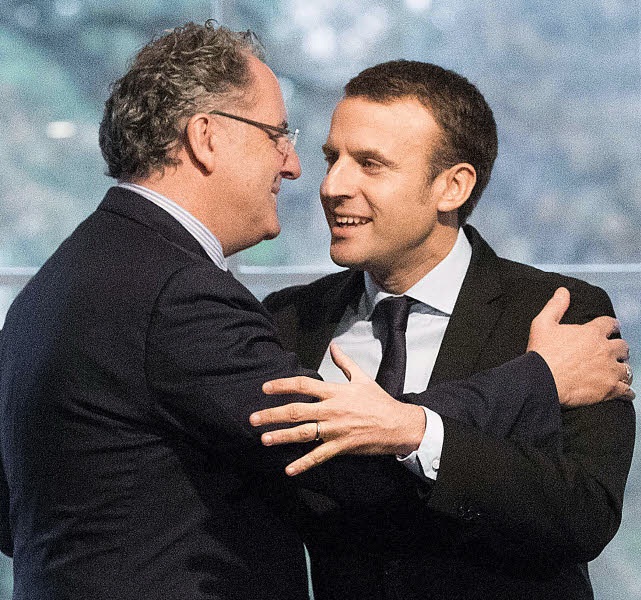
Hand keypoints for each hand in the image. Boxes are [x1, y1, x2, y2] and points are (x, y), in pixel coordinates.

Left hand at [249, 344, 425, 475]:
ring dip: (282, 436)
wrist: (398, 424)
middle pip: (296, 411)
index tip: (265, 387)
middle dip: (272, 414)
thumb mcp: (362, 378)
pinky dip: (303, 463)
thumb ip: (344, 362)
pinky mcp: (341, 446)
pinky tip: (288, 469)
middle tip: (253, 418)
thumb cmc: (379, 401)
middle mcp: (332, 410)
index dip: (282, 385)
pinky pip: (319, 456)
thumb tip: (333, 346)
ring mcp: (335, 429)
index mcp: (335, 392)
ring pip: (303, 433)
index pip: (303, 385)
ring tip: (264, 439)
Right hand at [527, 287, 633, 405]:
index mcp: (591, 333)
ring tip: (619, 372)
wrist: (541, 381)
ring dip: (623, 369)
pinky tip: (625, 392)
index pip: (610, 324)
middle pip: (623, 347)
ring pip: (626, 369)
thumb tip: (563, 291)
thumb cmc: (541, 353)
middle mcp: (605, 350)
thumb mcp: (542, 323)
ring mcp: (609, 370)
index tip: (613, 328)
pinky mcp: (610, 389)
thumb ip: (556, 306)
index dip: (612, 325)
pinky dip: (627, 392)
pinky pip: (627, 391)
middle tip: (615, 352)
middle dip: (620, 349)